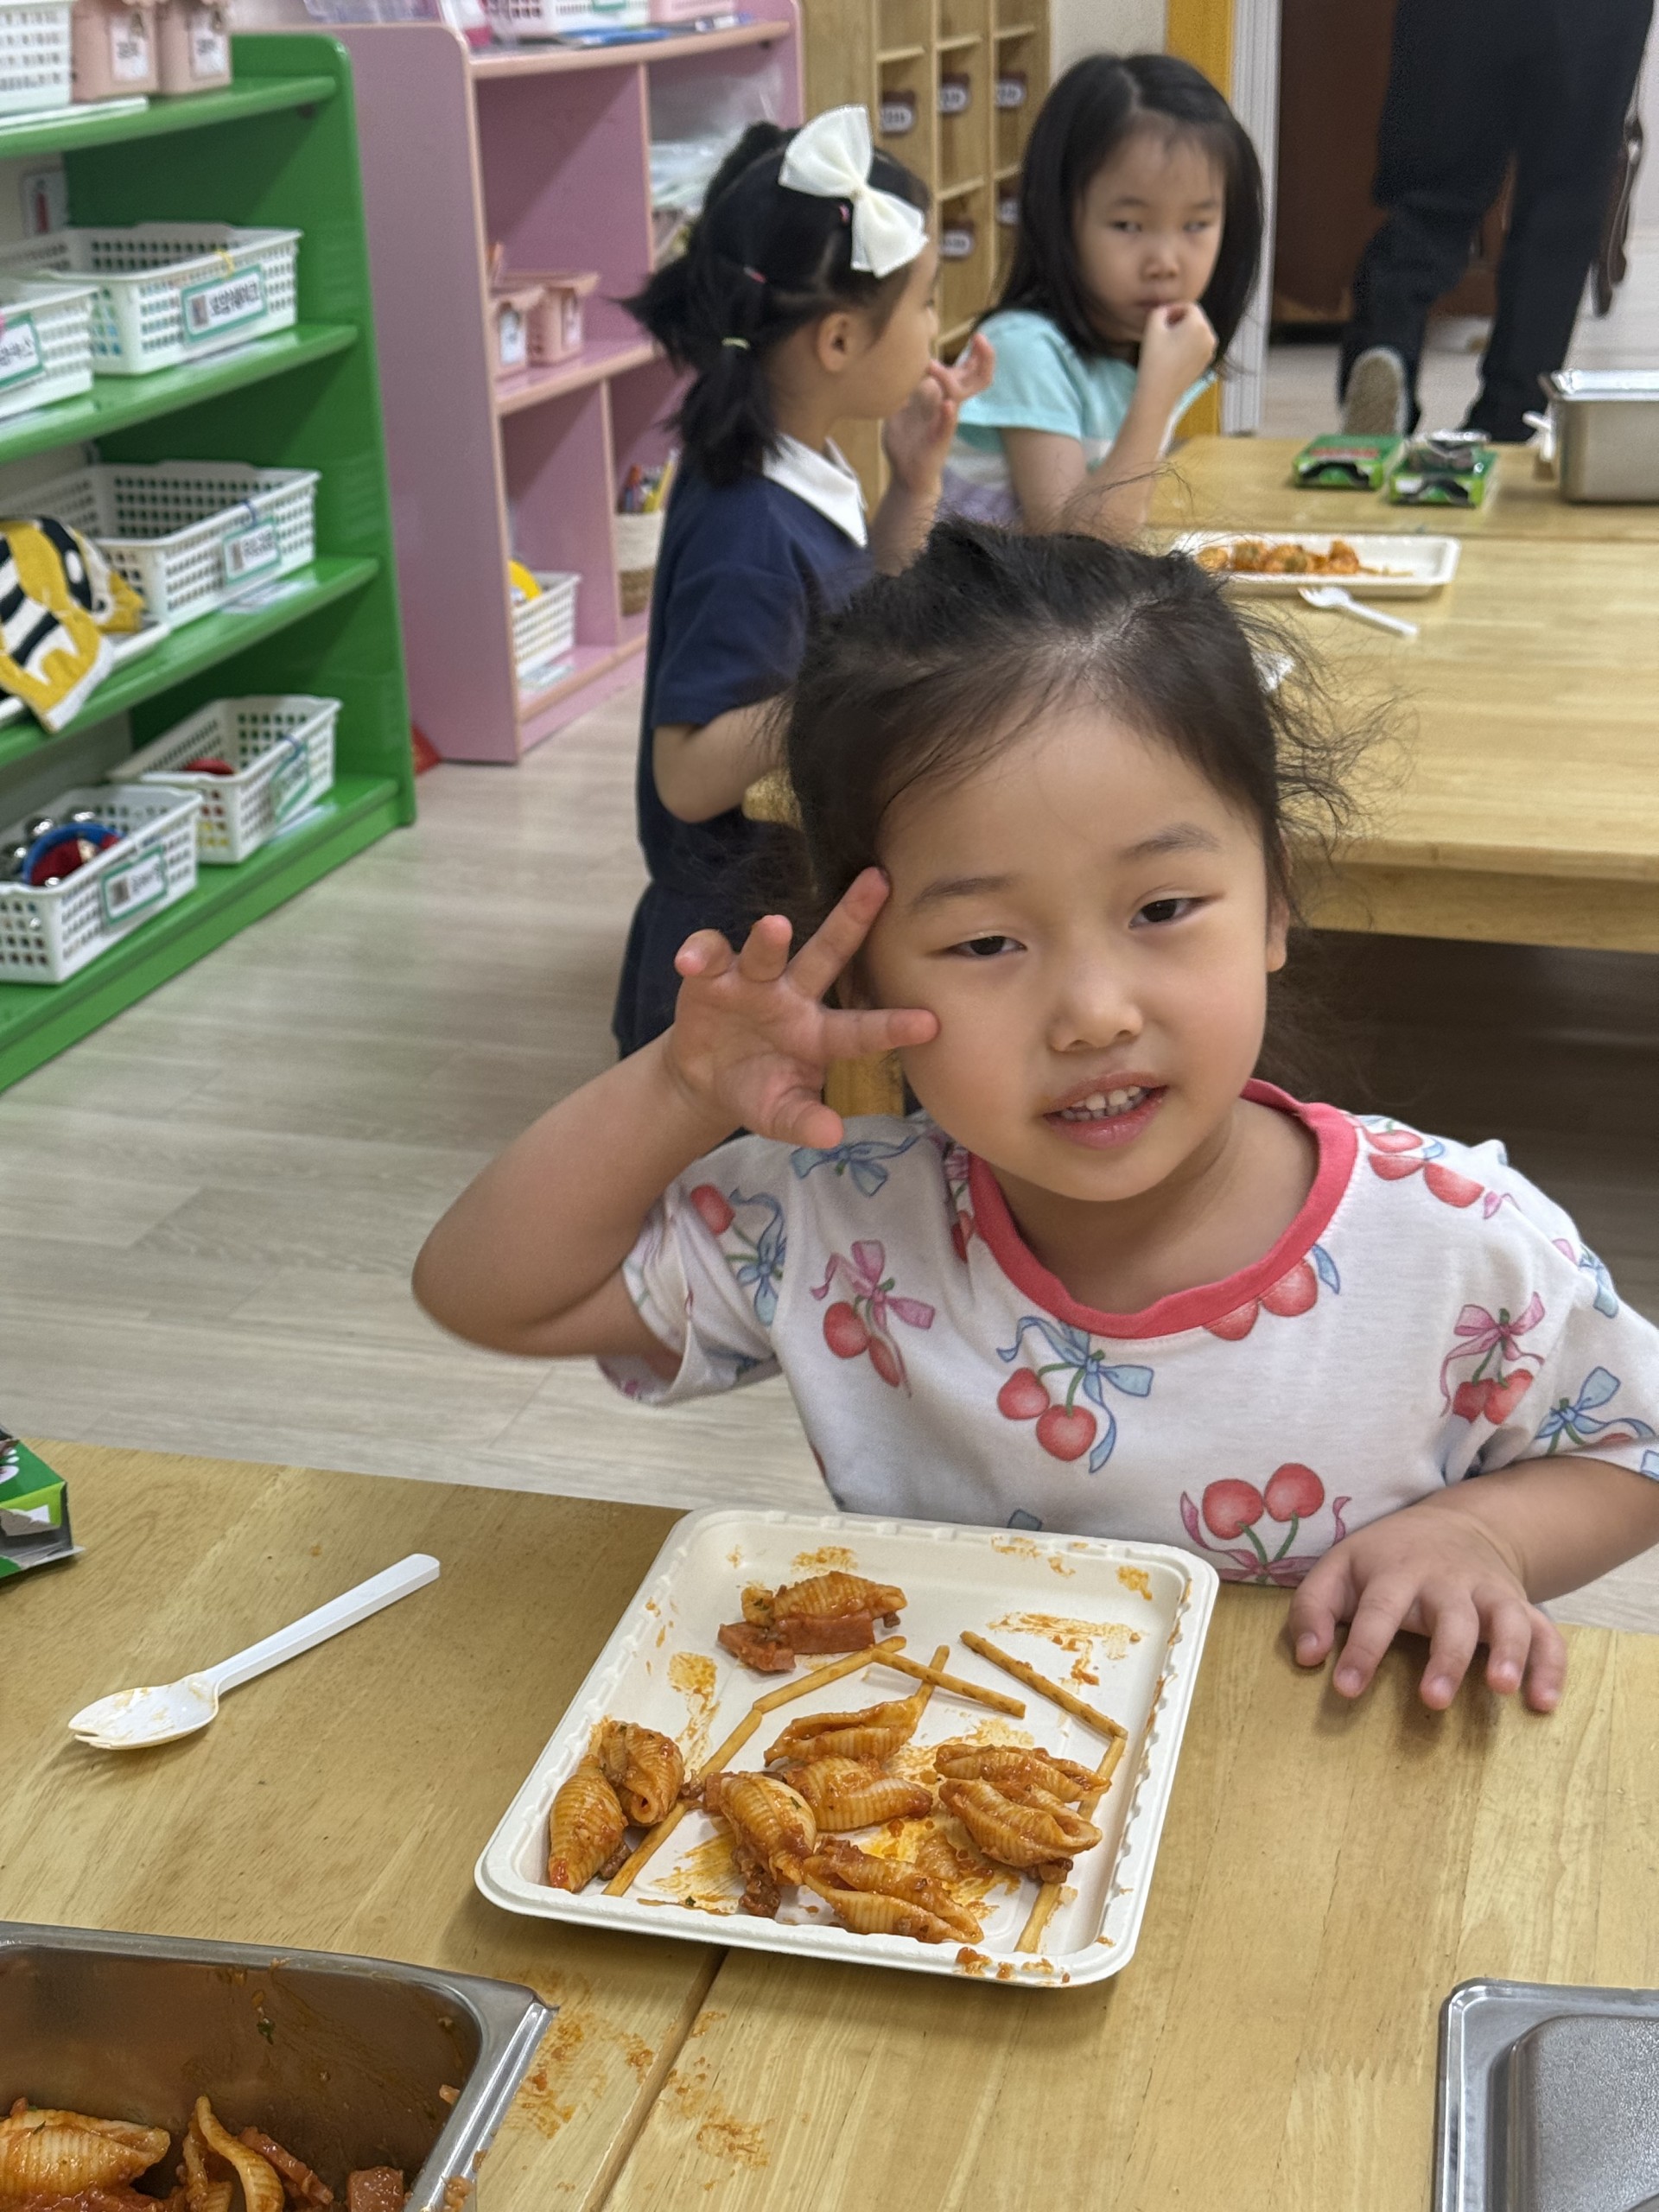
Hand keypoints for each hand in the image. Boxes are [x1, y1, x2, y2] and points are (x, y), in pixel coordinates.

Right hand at [664, 868, 937, 1147]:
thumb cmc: (758, 1090)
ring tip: (773, 926)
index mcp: (821, 1034)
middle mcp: (795, 995)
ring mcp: (754, 980)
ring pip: (767, 952)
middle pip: (829, 952)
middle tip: (880, 882)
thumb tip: (832, 1136)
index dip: (892, 1026)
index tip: (931, 1023)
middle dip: (853, 918)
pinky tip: (689, 961)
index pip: (861, 1029)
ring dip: (768, 940)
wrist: (706, 1077)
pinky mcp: (712, 975)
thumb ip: (804, 1122)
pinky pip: (708, 955)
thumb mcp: (780, 1115)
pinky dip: (699, 953)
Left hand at [882, 333, 995, 492]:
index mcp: (943, 394)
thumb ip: (902, 383)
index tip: (974, 335)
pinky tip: (947, 405)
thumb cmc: (905, 438)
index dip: (974, 353)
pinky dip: (948, 415)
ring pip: (959, 396)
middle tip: (980, 338)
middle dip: (983, 358)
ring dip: (949, 379)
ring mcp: (945, 421)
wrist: (906, 473)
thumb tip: (892, 359)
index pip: (966, 370)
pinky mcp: (939, 440)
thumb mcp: (901, 404)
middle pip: (976, 378)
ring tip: (934, 367)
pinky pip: (948, 425)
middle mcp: (949, 404)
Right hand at [1136, 302, 1216, 402]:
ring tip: (1168, 343)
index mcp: (1199, 324)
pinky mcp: (1206, 363)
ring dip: (1185, 333)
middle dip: (1181, 321)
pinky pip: (1198, 346)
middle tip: (1163, 331)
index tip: (1160, 320)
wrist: (1159, 393)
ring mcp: (1210, 351)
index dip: (1174, 309)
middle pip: (1196, 319)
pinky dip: (1189, 345)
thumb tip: (1167, 311)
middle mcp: (1210, 336)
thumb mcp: (1152, 327)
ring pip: (1198, 333)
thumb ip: (1160, 310)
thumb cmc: (1154, 358)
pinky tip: (1174, 355)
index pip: (1189, 307)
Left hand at [1286, 1495, 1568, 1712]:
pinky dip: (1551, 1666)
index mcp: (1396, 1572)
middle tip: (1433, 1700)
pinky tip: (1544, 1702)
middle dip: (1444, 1658)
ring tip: (1501, 1689)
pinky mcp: (1521, 1607)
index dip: (1361, 1650)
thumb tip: (1307, 1658)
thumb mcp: (1339, 1569)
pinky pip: (1545, 1634)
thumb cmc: (1385, 1559)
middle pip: (1450, 1617)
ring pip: (1507, 1620)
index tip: (1345, 1688)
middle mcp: (1447, 1582)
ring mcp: (1489, 1594)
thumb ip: (1313, 1609)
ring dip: (1508, 1652)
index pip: (1377, 1611)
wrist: (1456, 1524)